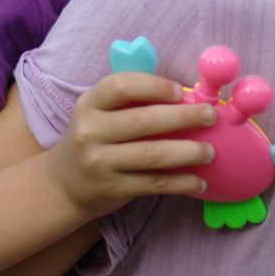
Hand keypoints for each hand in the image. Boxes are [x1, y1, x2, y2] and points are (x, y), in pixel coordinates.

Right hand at [46, 71, 216, 218]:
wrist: (64, 183)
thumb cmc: (94, 138)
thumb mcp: (99, 112)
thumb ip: (131, 101)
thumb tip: (184, 96)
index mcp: (89, 103)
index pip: (122, 86)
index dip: (154, 86)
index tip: (181, 92)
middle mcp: (91, 131)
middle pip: (143, 121)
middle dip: (184, 117)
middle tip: (210, 116)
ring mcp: (100, 162)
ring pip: (152, 155)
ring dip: (187, 152)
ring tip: (209, 151)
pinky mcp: (113, 189)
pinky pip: (154, 183)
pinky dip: (180, 182)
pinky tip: (199, 181)